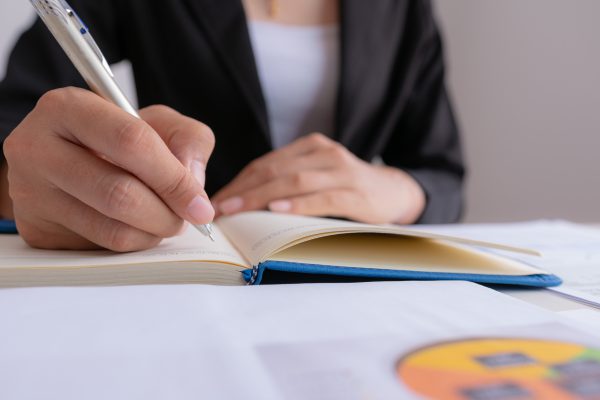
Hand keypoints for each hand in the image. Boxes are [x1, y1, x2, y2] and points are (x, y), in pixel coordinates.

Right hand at [3, 87, 214, 250]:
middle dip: (167, 213)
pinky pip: (101, 248)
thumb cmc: (119, 138)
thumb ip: (188, 139)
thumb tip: (194, 183)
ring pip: (112, 229)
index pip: (131, 142)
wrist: (69, 159)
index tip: (201, 205)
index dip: (174, 178)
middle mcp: (37, 147)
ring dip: (153, 232)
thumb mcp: (158, 122)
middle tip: (187, 218)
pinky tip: (138, 226)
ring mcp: (30, 192)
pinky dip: (134, 243)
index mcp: (68, 107)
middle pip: (120, 193)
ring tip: (164, 219)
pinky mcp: (36, 229)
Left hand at [212, 133, 424, 223]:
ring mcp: (341, 171)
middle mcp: (324, 153)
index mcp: (310, 147)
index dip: (238, 182)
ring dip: (260, 197)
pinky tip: (276, 210)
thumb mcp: (318, 177)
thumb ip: (289, 182)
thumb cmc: (348, 188)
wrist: (395, 191)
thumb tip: (244, 205)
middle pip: (274, 170)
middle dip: (242, 190)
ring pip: (293, 181)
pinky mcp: (356, 193)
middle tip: (218, 208)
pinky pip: (322, 198)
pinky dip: (297, 204)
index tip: (217, 199)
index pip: (265, 164)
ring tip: (236, 211)